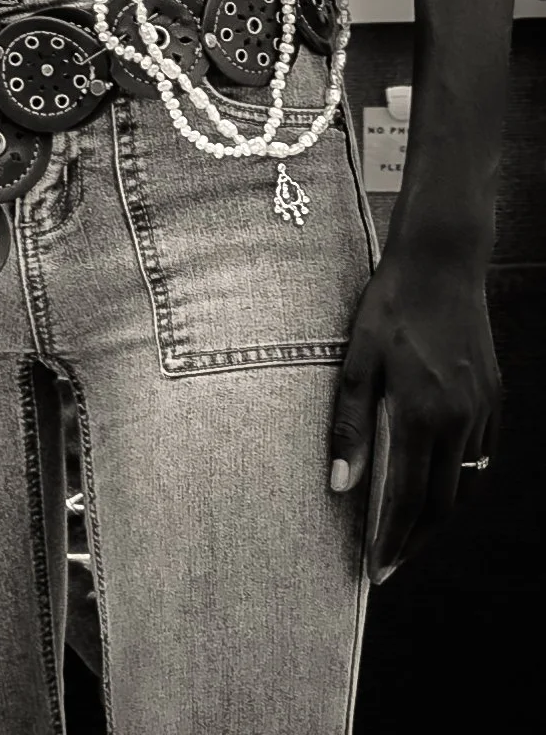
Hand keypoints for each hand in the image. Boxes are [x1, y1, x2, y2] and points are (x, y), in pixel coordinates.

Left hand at [328, 249, 500, 583]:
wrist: (443, 262)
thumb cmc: (390, 304)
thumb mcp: (357, 358)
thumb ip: (349, 422)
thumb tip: (339, 483)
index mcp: (423, 413)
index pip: (407, 498)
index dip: (392, 540)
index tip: (376, 570)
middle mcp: (461, 421)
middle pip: (442, 505)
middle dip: (415, 541)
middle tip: (391, 564)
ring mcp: (483, 411)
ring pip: (465, 484)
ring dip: (438, 514)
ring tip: (408, 532)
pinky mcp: (493, 399)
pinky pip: (479, 457)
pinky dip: (459, 481)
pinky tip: (437, 482)